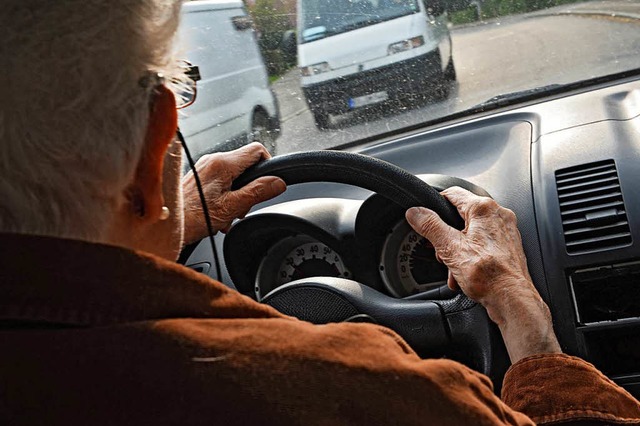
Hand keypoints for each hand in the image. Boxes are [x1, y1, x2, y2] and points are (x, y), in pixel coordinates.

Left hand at [182, 143, 285, 243]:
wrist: (165, 224)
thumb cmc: (191, 217)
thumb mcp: (232, 207)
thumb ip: (258, 192)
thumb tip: (278, 183)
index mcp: (222, 164)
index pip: (257, 150)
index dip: (268, 166)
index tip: (267, 184)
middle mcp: (212, 160)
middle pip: (246, 165)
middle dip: (251, 187)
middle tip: (242, 207)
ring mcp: (204, 167)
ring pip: (234, 174)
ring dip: (237, 195)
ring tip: (227, 214)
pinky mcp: (199, 176)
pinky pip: (221, 180)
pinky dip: (225, 196)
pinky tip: (218, 213)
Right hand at [405, 186, 560, 362]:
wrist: (512, 299)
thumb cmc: (489, 275)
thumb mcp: (449, 247)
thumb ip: (430, 226)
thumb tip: (416, 213)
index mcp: (484, 209)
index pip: (452, 193)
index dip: (435, 204)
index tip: (425, 216)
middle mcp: (499, 215)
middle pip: (461, 216)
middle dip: (447, 235)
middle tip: (441, 250)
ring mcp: (506, 231)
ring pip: (472, 232)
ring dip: (458, 249)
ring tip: (454, 267)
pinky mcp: (509, 247)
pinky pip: (483, 245)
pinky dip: (472, 256)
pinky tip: (466, 273)